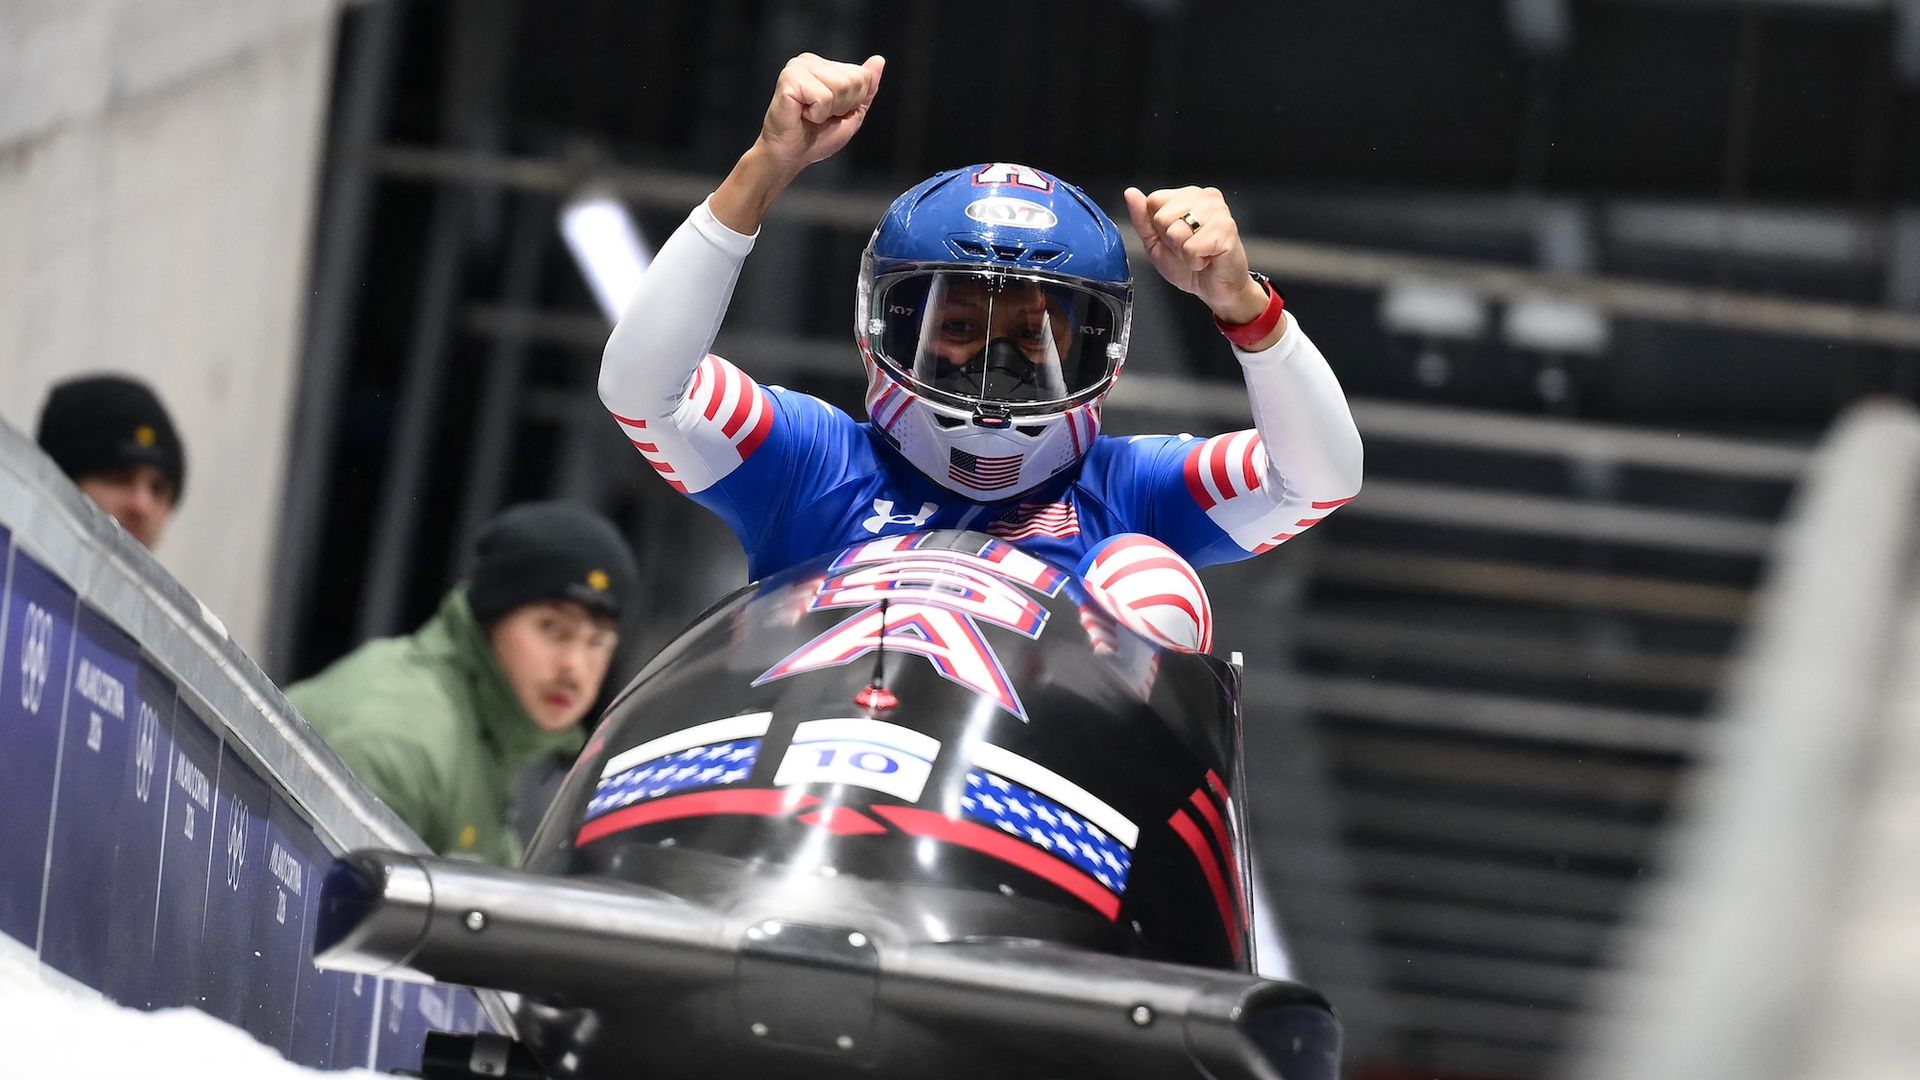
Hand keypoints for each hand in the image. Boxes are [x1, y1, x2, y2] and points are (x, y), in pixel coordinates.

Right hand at [757, 52, 885, 171]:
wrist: (791, 155)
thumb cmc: (816, 136)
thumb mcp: (852, 112)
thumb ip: (867, 88)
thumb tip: (878, 60)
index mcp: (824, 65)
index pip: (863, 76)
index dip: (854, 102)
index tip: (832, 112)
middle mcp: (810, 60)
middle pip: (854, 80)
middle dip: (843, 106)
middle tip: (820, 115)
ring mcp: (798, 67)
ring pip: (841, 86)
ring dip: (830, 110)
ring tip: (811, 114)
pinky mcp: (789, 79)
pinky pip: (823, 97)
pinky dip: (817, 114)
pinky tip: (802, 114)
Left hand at [1123, 185, 1267, 325]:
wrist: (1215, 288)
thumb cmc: (1189, 266)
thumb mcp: (1156, 243)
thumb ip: (1142, 218)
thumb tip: (1131, 194)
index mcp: (1187, 196)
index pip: (1154, 200)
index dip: (1158, 226)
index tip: (1174, 238)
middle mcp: (1205, 197)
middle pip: (1163, 216)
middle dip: (1171, 240)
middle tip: (1188, 247)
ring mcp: (1218, 210)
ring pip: (1177, 231)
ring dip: (1183, 251)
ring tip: (1198, 252)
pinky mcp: (1226, 228)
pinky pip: (1192, 247)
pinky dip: (1195, 260)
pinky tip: (1207, 258)